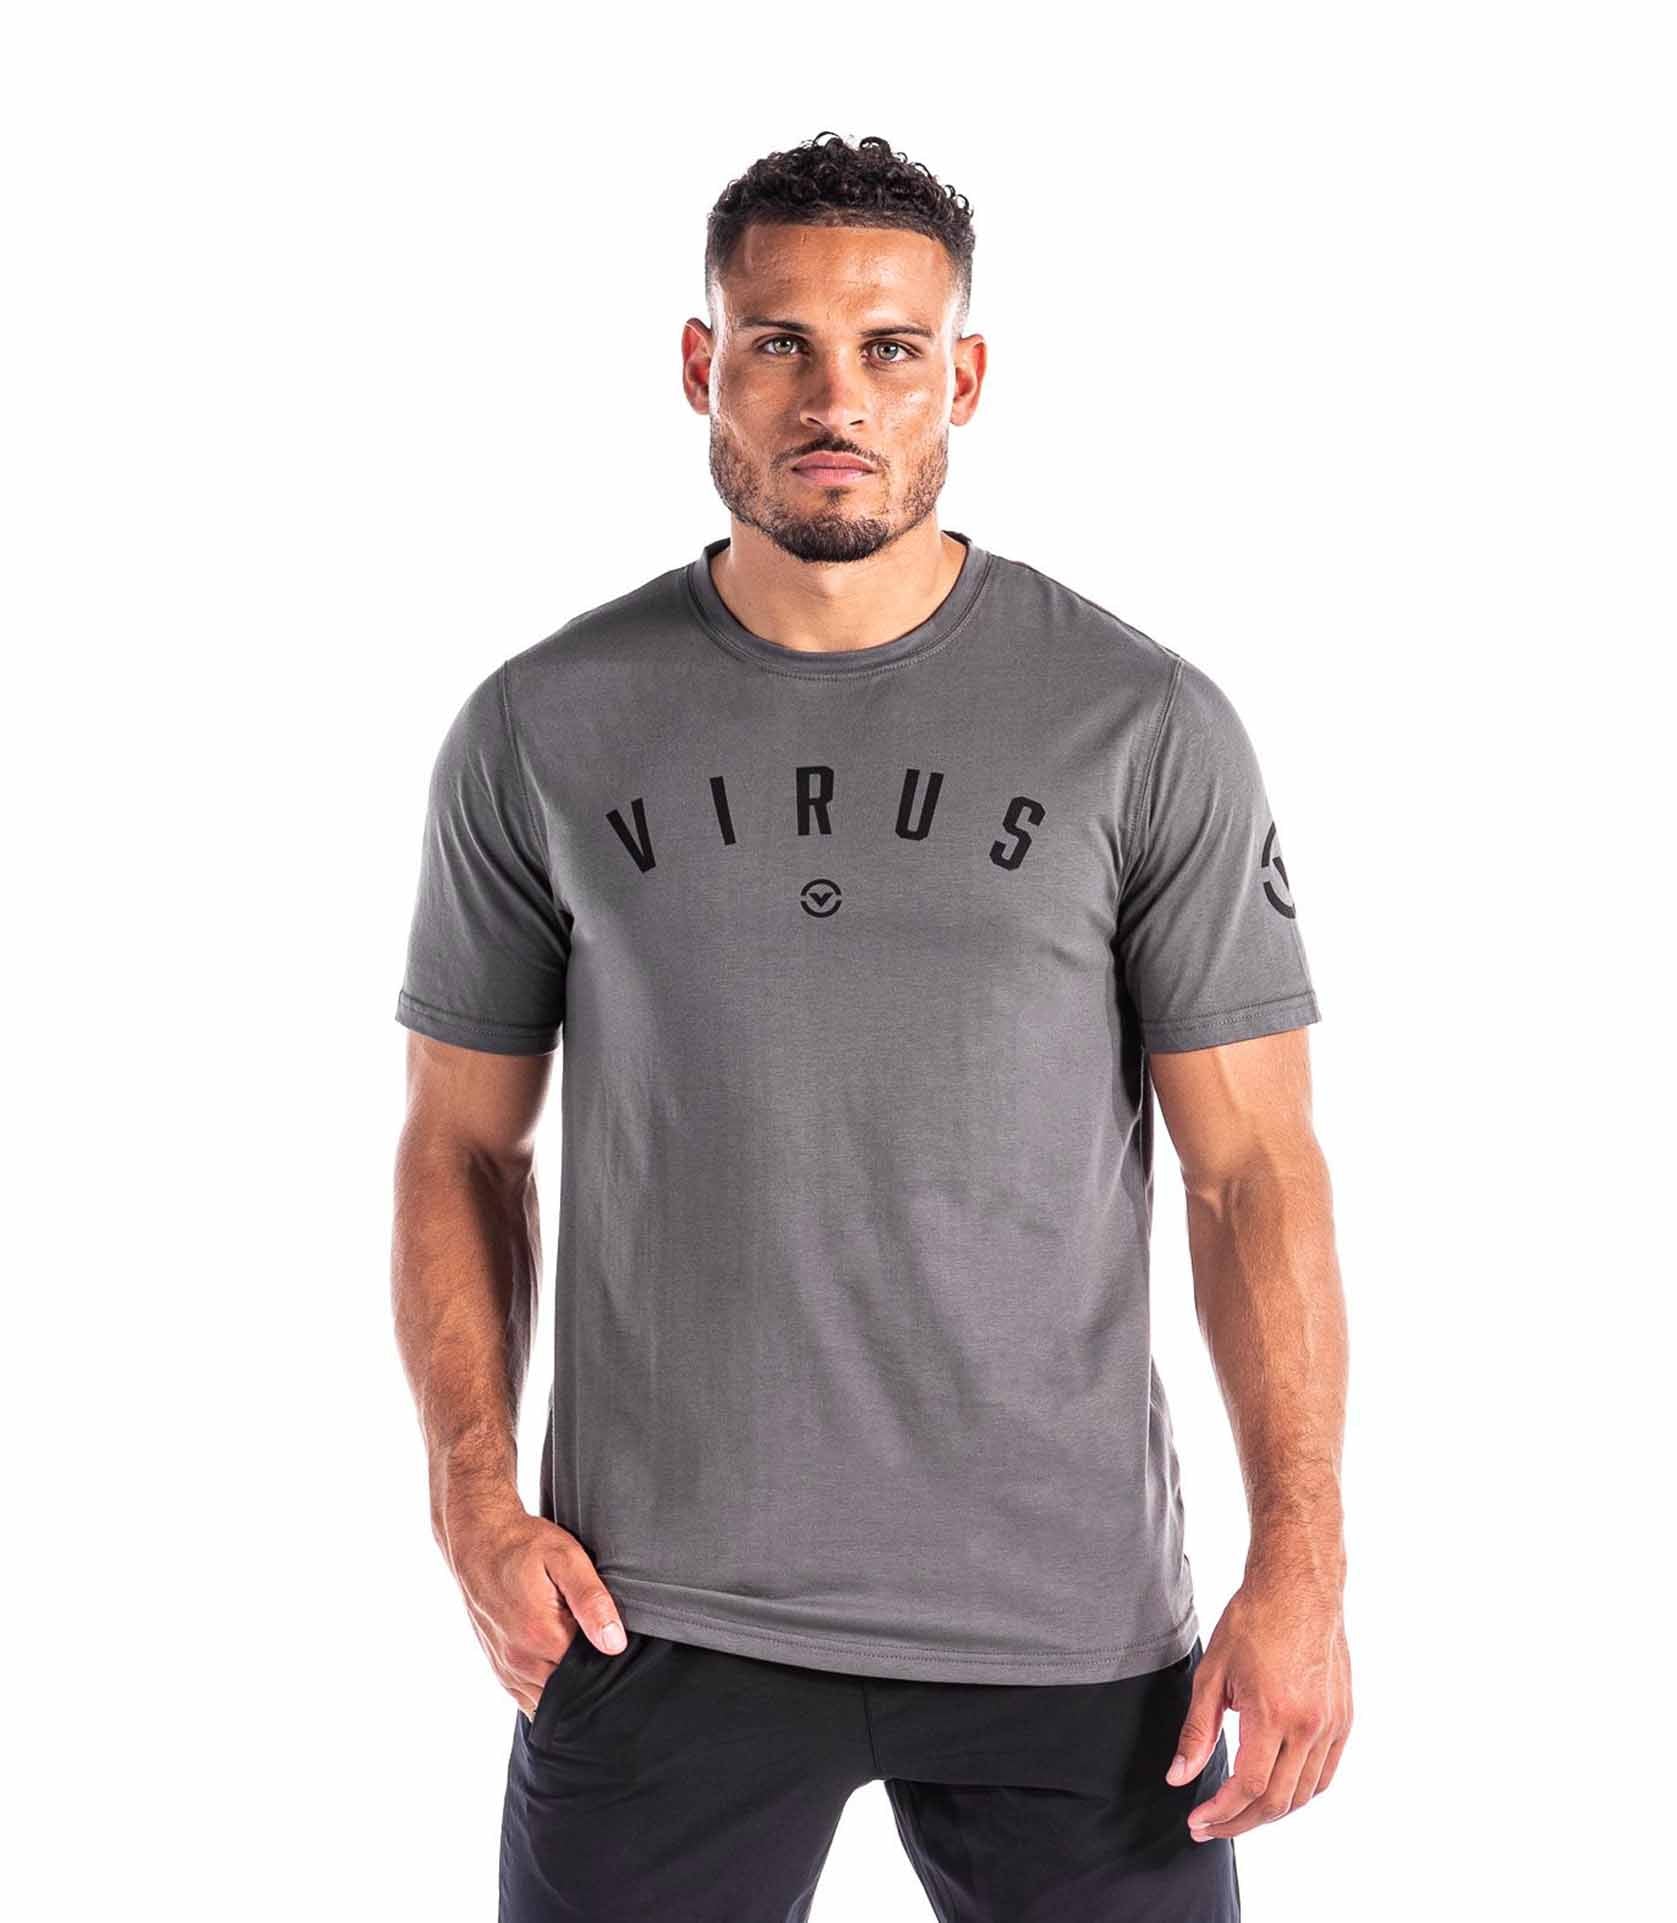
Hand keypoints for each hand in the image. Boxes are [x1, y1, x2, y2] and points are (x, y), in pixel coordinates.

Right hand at [445, 1504, 628, 1719]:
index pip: (589, 1672)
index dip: (606, 1659)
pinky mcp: (499, 1668)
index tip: (609, 1638)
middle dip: (587, 1674)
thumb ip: (592, 1601)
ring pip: (547, 1700)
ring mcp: (506, 1667)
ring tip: (574, 1646)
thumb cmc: (524, 1545)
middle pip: (569, 1690)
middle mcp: (519, 1660)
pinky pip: (526, 1699)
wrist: (480, 1540)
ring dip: (566, 1685)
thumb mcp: (567, 1558)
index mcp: (541, 1635)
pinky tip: (556, 1663)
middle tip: (593, 1639)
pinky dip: (545, 1691)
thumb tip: (614, 1643)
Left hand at [1166, 1573, 1351, 1840]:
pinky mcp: (1343, 1720)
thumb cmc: (1253, 1622)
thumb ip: (1196, 1732)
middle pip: (1276, 1801)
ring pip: (1303, 1794)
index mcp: (1272, 1713)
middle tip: (1210, 1827)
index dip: (1221, 1813)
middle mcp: (1308, 1725)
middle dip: (1240, 1822)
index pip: (1248, 1786)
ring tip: (1238, 1813)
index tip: (1198, 1822)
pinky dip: (1298, 1793)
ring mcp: (1331, 1725)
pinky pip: (1323, 1775)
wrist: (1298, 1589)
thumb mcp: (1212, 1674)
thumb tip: (1180, 1777)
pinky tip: (1274, 1792)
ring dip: (1269, 1813)